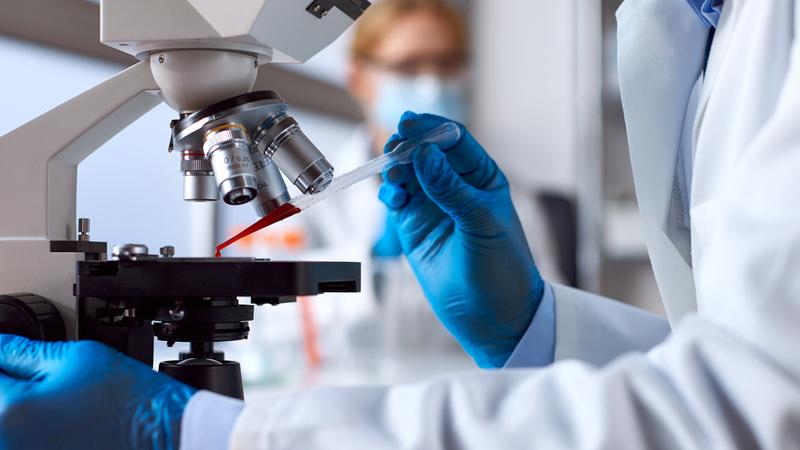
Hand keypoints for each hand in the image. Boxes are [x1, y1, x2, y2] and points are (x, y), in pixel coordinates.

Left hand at [0, 335, 195, 449]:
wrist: (165, 437)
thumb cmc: (132, 401)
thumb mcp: (78, 357)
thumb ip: (24, 351)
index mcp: (10, 411)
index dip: (3, 359)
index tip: (12, 356)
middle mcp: (8, 445)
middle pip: (0, 399)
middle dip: (13, 382)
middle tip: (46, 378)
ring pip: (8, 422)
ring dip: (22, 409)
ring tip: (59, 401)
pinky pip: (23, 441)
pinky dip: (34, 430)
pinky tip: (60, 421)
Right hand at [379, 112, 544, 367]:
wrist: (494, 317)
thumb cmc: (502, 269)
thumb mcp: (481, 223)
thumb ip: (450, 189)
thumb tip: (424, 154)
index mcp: (482, 178)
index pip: (453, 141)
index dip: (431, 129)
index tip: (410, 124)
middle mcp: (455, 188)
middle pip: (425, 152)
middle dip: (408, 145)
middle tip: (395, 146)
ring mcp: (432, 207)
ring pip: (407, 174)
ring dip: (396, 169)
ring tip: (395, 177)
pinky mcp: (413, 228)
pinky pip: (397, 200)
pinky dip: (390, 193)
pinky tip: (393, 198)